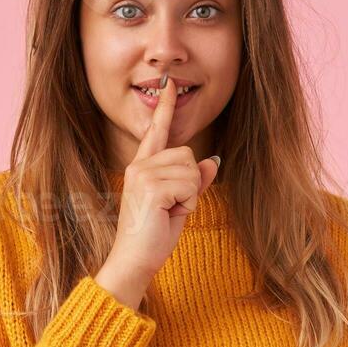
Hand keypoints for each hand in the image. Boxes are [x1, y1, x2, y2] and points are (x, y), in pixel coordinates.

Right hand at [94, 73, 219, 307]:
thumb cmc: (153, 237)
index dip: (165, 108)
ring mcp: (143, 174)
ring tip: (169, 212)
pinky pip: (191, 185)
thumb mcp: (179, 205)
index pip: (157, 131)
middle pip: (188, 154)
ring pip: (192, 169)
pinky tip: (169, 215)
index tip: (170, 85)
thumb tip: (214, 160)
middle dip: (191, 183)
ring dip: (190, 195)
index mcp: (142, 167)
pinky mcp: (151, 187)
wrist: (134, 261)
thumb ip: (194, 181)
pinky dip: (188, 204)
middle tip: (172, 207)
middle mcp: (139, 165)